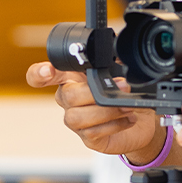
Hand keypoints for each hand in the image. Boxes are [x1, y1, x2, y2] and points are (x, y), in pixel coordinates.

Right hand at [26, 61, 163, 160]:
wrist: (143, 120)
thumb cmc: (125, 94)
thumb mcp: (120, 70)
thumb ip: (113, 56)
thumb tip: (117, 44)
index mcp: (70, 79)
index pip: (40, 75)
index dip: (38, 73)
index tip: (47, 70)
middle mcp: (68, 101)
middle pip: (67, 95)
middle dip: (94, 91)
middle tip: (122, 85)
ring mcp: (77, 121)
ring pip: (77, 117)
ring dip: (106, 110)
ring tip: (127, 106)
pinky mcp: (89, 138)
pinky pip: (93, 132)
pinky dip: (114, 124)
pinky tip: (128, 118)